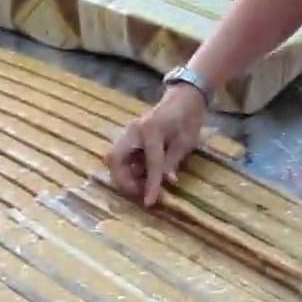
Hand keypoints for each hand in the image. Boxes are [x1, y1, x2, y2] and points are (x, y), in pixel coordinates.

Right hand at [106, 84, 206, 205]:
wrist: (183, 99)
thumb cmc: (187, 119)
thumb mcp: (186, 142)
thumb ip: (173, 161)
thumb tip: (168, 182)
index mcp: (153, 130)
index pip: (150, 163)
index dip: (150, 184)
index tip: (149, 203)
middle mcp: (134, 130)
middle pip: (115, 158)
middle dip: (122, 179)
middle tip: (137, 192)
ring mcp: (128, 132)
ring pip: (114, 158)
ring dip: (123, 176)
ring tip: (140, 186)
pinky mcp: (128, 137)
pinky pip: (120, 156)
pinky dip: (126, 169)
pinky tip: (140, 175)